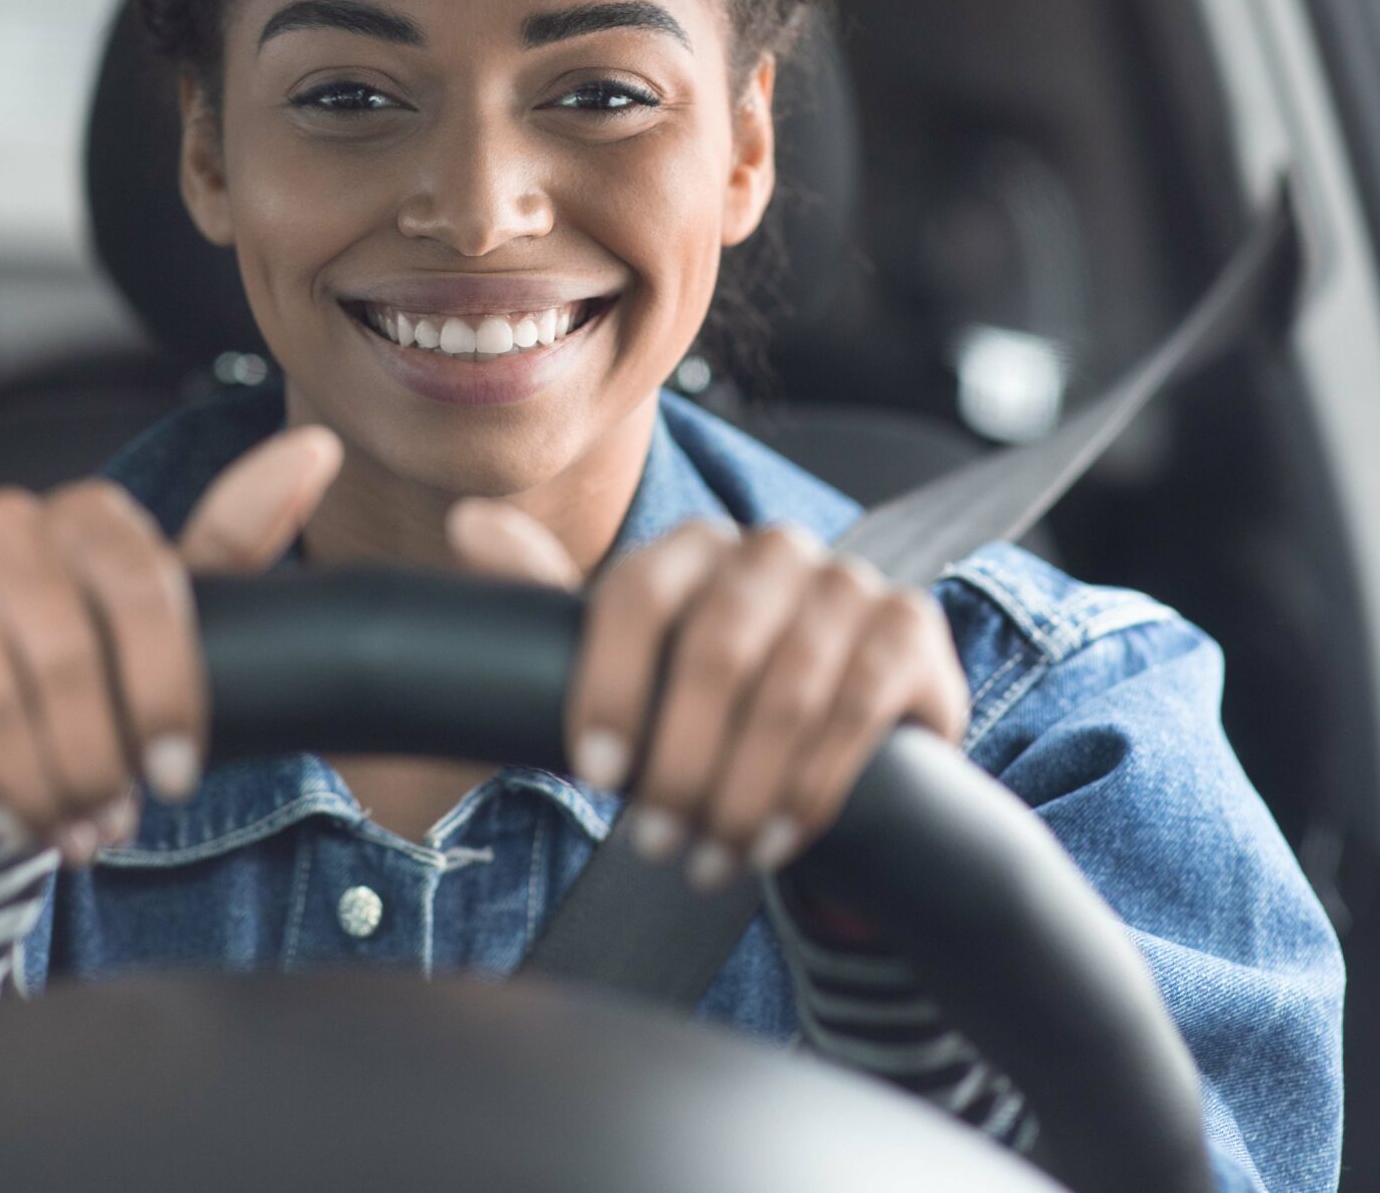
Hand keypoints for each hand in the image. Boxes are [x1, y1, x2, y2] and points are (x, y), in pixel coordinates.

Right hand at [0, 425, 342, 866]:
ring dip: (34, 783)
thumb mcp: (160, 611)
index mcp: (91, 513)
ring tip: (65, 835)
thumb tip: (318, 446)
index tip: (175, 778)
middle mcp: (5, 520)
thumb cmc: (79, 656)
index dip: (164, 694)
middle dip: (93, 759)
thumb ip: (234, 539)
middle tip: (109, 826)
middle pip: (64, 654)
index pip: (142, 592)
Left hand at [447, 503, 967, 890]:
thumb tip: (468, 523)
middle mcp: (773, 550)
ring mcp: (849, 584)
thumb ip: (555, 603)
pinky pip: (860, 704)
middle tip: (655, 841)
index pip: (639, 593)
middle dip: (679, 760)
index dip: (610, 685)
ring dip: (742, 789)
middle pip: (716, 647)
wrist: (839, 738)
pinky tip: (779, 838)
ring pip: (787, 688)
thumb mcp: (631, 667)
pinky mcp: (911, 629)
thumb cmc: (717, 706)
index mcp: (695, 548)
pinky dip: (812, 784)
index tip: (594, 772)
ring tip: (711, 856)